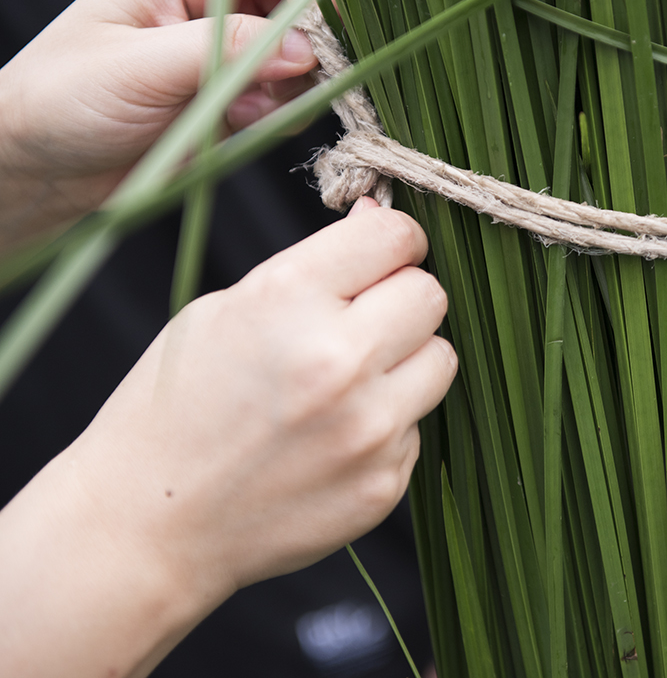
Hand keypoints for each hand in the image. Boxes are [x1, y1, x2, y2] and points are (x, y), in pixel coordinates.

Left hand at [0, 0, 316, 248]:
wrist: (38, 168)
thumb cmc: (62, 97)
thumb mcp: (140, 65)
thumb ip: (224, 49)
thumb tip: (304, 49)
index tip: (332, 38)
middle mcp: (215, 4)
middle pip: (302, 9)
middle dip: (312, 48)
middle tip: (300, 84)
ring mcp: (229, 55)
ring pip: (303, 62)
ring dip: (295, 90)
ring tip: (248, 112)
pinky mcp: (237, 102)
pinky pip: (289, 104)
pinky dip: (283, 119)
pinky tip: (244, 127)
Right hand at [0, 200, 456, 676]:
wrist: (150, 525)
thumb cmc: (178, 407)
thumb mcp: (223, 311)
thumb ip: (314, 266)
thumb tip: (380, 217)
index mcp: (289, 298)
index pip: (396, 235)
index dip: (393, 240)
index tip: (383, 256)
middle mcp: (339, 359)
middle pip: (430, 294)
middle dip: (401, 298)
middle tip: (362, 321)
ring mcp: (369, 427)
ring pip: (441, 357)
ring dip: (407, 360)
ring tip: (348, 382)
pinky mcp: (386, 481)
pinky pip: (418, 424)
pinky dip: (389, 423)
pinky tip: (332, 439)